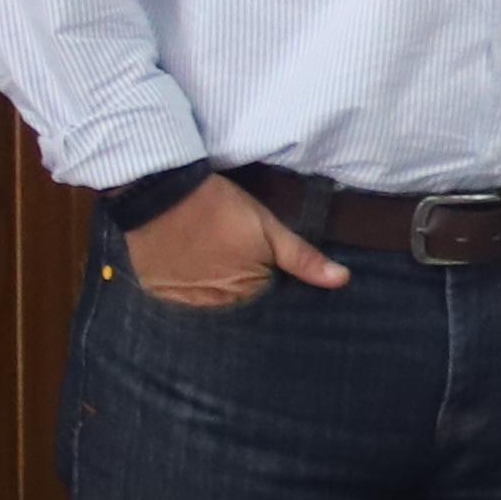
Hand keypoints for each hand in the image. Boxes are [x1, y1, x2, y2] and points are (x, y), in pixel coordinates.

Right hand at [121, 173, 342, 308]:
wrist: (160, 194)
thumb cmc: (220, 209)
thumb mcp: (268, 228)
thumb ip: (302, 258)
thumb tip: (342, 280)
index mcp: (246, 293)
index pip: (267, 304)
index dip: (269, 286)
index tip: (266, 270)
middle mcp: (215, 306)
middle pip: (238, 306)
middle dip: (242, 292)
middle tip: (235, 264)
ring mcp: (183, 300)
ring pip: (209, 304)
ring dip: (214, 291)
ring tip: (212, 265)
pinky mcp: (158, 291)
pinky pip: (179, 298)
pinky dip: (186, 287)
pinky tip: (189, 267)